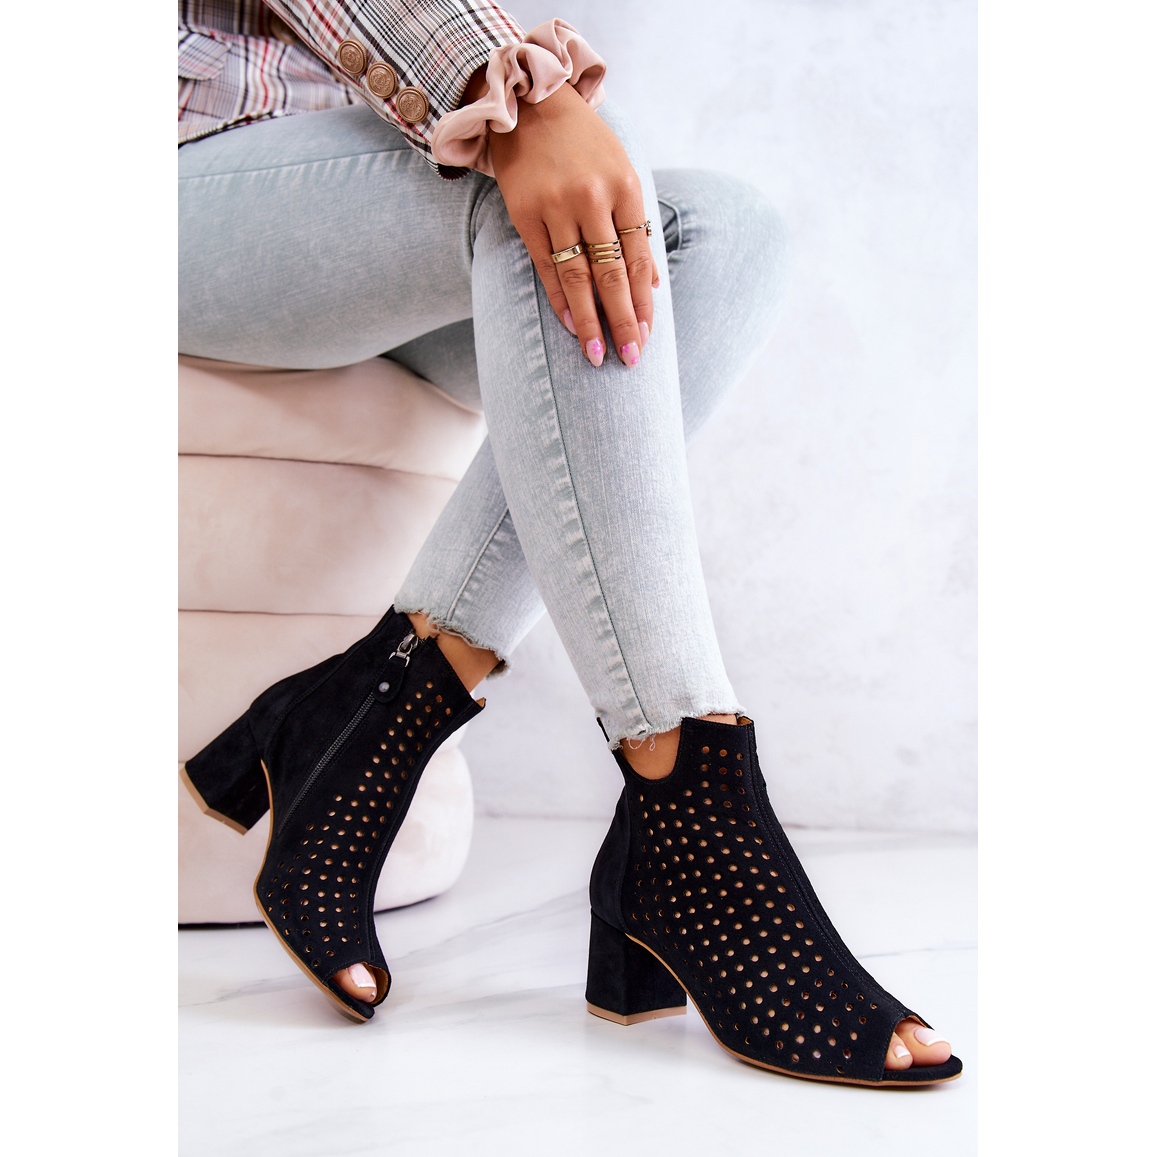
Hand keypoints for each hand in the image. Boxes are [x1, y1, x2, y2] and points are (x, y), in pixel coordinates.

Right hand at [488, 82, 658, 366]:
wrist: (530, 106)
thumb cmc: (585, 146)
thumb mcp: (621, 173)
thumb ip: (636, 227)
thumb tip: (654, 285)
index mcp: (625, 187)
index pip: (639, 259)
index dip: (644, 301)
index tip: (647, 336)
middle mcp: (592, 198)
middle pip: (611, 274)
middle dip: (623, 320)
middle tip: (630, 358)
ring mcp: (556, 207)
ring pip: (578, 277)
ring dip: (589, 321)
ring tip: (597, 355)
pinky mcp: (525, 214)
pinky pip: (546, 267)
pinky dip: (559, 299)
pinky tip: (569, 325)